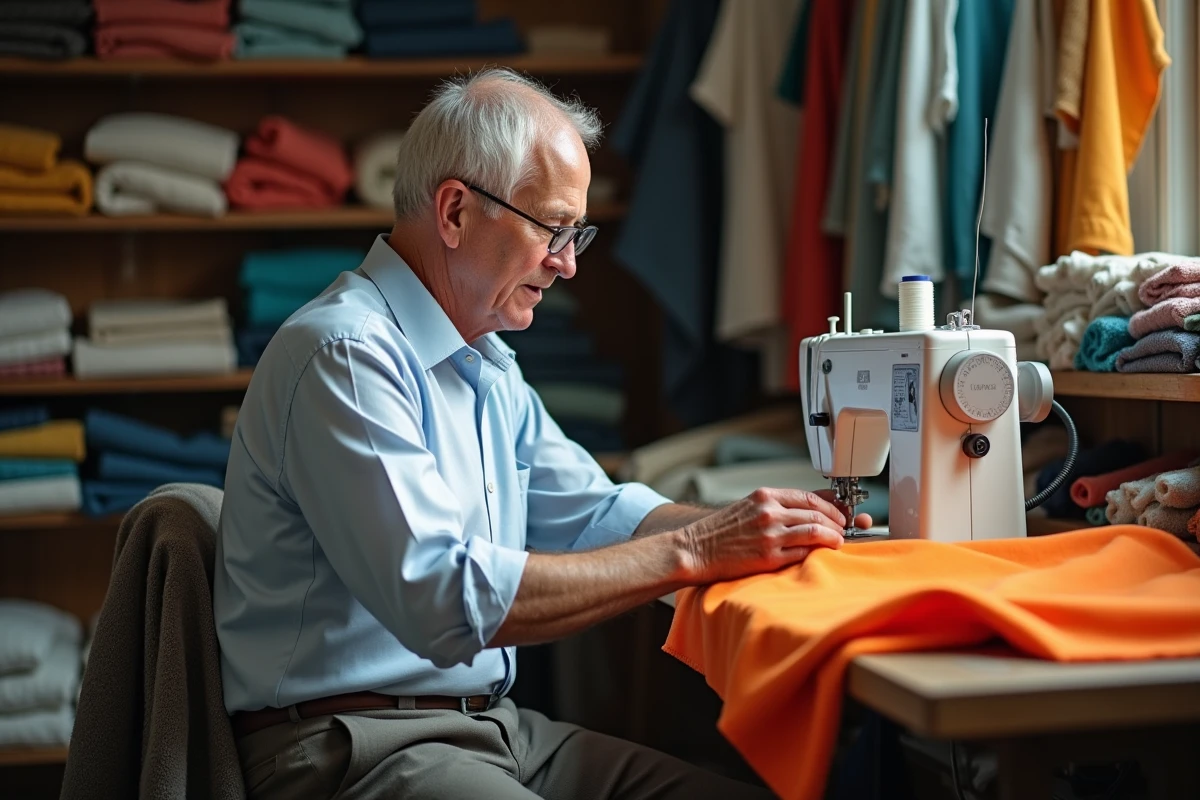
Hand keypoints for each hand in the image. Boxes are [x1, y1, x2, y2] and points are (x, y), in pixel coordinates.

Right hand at [679, 487, 867, 584]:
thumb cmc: (721, 530)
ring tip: (838, 540)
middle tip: (844, 528)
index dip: (831, 505)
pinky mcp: (768, 556)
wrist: (696, 549)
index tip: (841, 511)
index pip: (809, 496)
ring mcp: (770, 534)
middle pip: (816, 513)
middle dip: (837, 521)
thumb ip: (777, 505)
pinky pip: (803, 551)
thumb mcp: (749, 506)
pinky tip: (821, 552)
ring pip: (815, 530)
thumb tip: (810, 506)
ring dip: (833, 536)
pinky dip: (817, 551)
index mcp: (765, 496)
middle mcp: (769, 512)